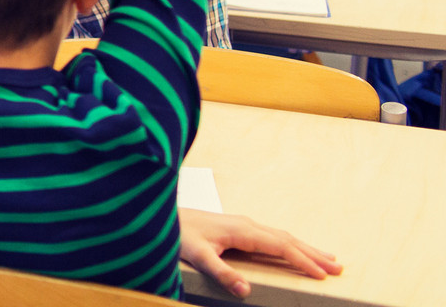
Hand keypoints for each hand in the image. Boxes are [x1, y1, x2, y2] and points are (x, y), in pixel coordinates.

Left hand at [178, 209, 339, 298]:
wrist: (164, 213)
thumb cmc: (179, 233)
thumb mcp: (197, 256)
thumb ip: (221, 273)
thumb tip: (246, 291)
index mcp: (243, 231)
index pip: (281, 247)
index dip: (303, 261)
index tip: (323, 275)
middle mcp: (247, 225)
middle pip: (288, 240)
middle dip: (314, 254)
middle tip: (339, 268)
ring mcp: (243, 224)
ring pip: (282, 236)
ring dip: (305, 248)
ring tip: (328, 259)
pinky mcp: (238, 227)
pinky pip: (272, 236)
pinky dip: (290, 244)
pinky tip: (293, 249)